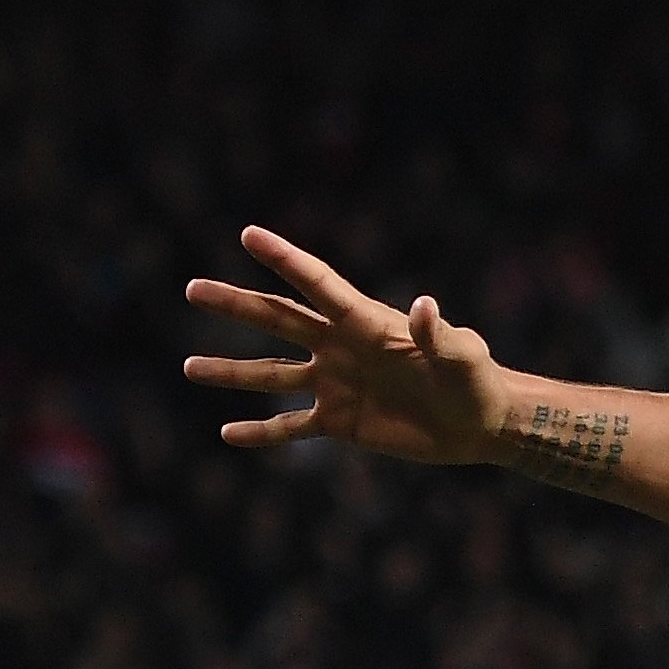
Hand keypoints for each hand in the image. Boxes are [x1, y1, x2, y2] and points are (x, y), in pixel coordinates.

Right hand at [185, 230, 508, 467]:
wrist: (480, 423)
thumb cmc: (476, 378)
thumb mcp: (461, 354)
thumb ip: (438, 333)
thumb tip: (422, 306)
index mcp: (364, 322)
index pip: (316, 284)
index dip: (284, 258)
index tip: (248, 234)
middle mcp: (340, 347)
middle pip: (277, 319)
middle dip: (235, 305)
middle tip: (192, 289)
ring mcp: (335, 384)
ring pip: (271, 374)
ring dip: (230, 372)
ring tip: (188, 367)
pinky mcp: (340, 422)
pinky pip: (292, 427)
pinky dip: (261, 433)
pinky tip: (227, 435)